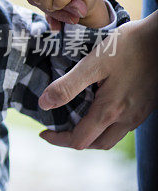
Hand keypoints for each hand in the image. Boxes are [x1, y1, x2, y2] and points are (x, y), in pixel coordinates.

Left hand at [38, 11, 157, 148]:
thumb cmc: (129, 46)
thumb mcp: (93, 63)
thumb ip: (68, 86)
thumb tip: (44, 104)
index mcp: (110, 111)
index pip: (80, 140)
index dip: (58, 140)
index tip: (43, 132)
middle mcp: (127, 118)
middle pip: (97, 144)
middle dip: (75, 140)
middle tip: (58, 128)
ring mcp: (139, 113)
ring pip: (112, 136)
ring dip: (92, 134)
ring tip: (75, 120)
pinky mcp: (146, 105)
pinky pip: (124, 125)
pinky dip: (106, 125)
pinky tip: (99, 108)